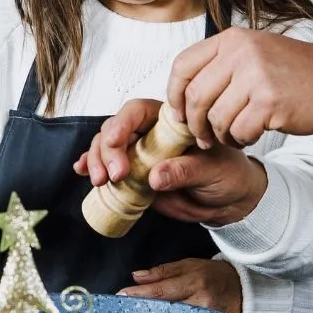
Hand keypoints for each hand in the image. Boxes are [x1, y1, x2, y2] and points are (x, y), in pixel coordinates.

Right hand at [74, 99, 270, 224]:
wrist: (231, 201)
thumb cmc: (228, 175)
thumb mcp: (213, 171)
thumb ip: (185, 171)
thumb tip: (154, 176)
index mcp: (170, 121)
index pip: (138, 111)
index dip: (122, 123)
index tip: (116, 142)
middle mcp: (150, 133)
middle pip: (115, 129)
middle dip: (106, 149)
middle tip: (114, 174)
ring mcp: (139, 154)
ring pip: (105, 147)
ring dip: (96, 160)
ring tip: (100, 181)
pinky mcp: (133, 175)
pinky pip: (108, 167)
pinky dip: (91, 166)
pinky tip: (81, 171)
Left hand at [119, 258, 242, 312]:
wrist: (244, 290)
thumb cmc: (214, 275)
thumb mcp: (190, 265)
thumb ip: (162, 272)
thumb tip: (136, 277)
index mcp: (195, 282)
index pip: (162, 290)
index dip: (140, 294)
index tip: (122, 295)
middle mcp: (202, 303)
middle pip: (166, 311)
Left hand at [167, 27, 312, 148]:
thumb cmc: (292, 73)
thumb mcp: (253, 53)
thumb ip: (220, 67)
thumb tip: (181, 96)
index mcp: (232, 39)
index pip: (183, 65)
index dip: (174, 94)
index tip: (178, 113)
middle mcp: (241, 53)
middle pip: (196, 96)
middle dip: (195, 124)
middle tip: (204, 137)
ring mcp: (256, 76)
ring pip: (216, 118)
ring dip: (221, 135)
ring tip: (233, 135)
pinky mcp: (269, 102)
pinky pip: (239, 130)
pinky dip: (241, 139)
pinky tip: (251, 136)